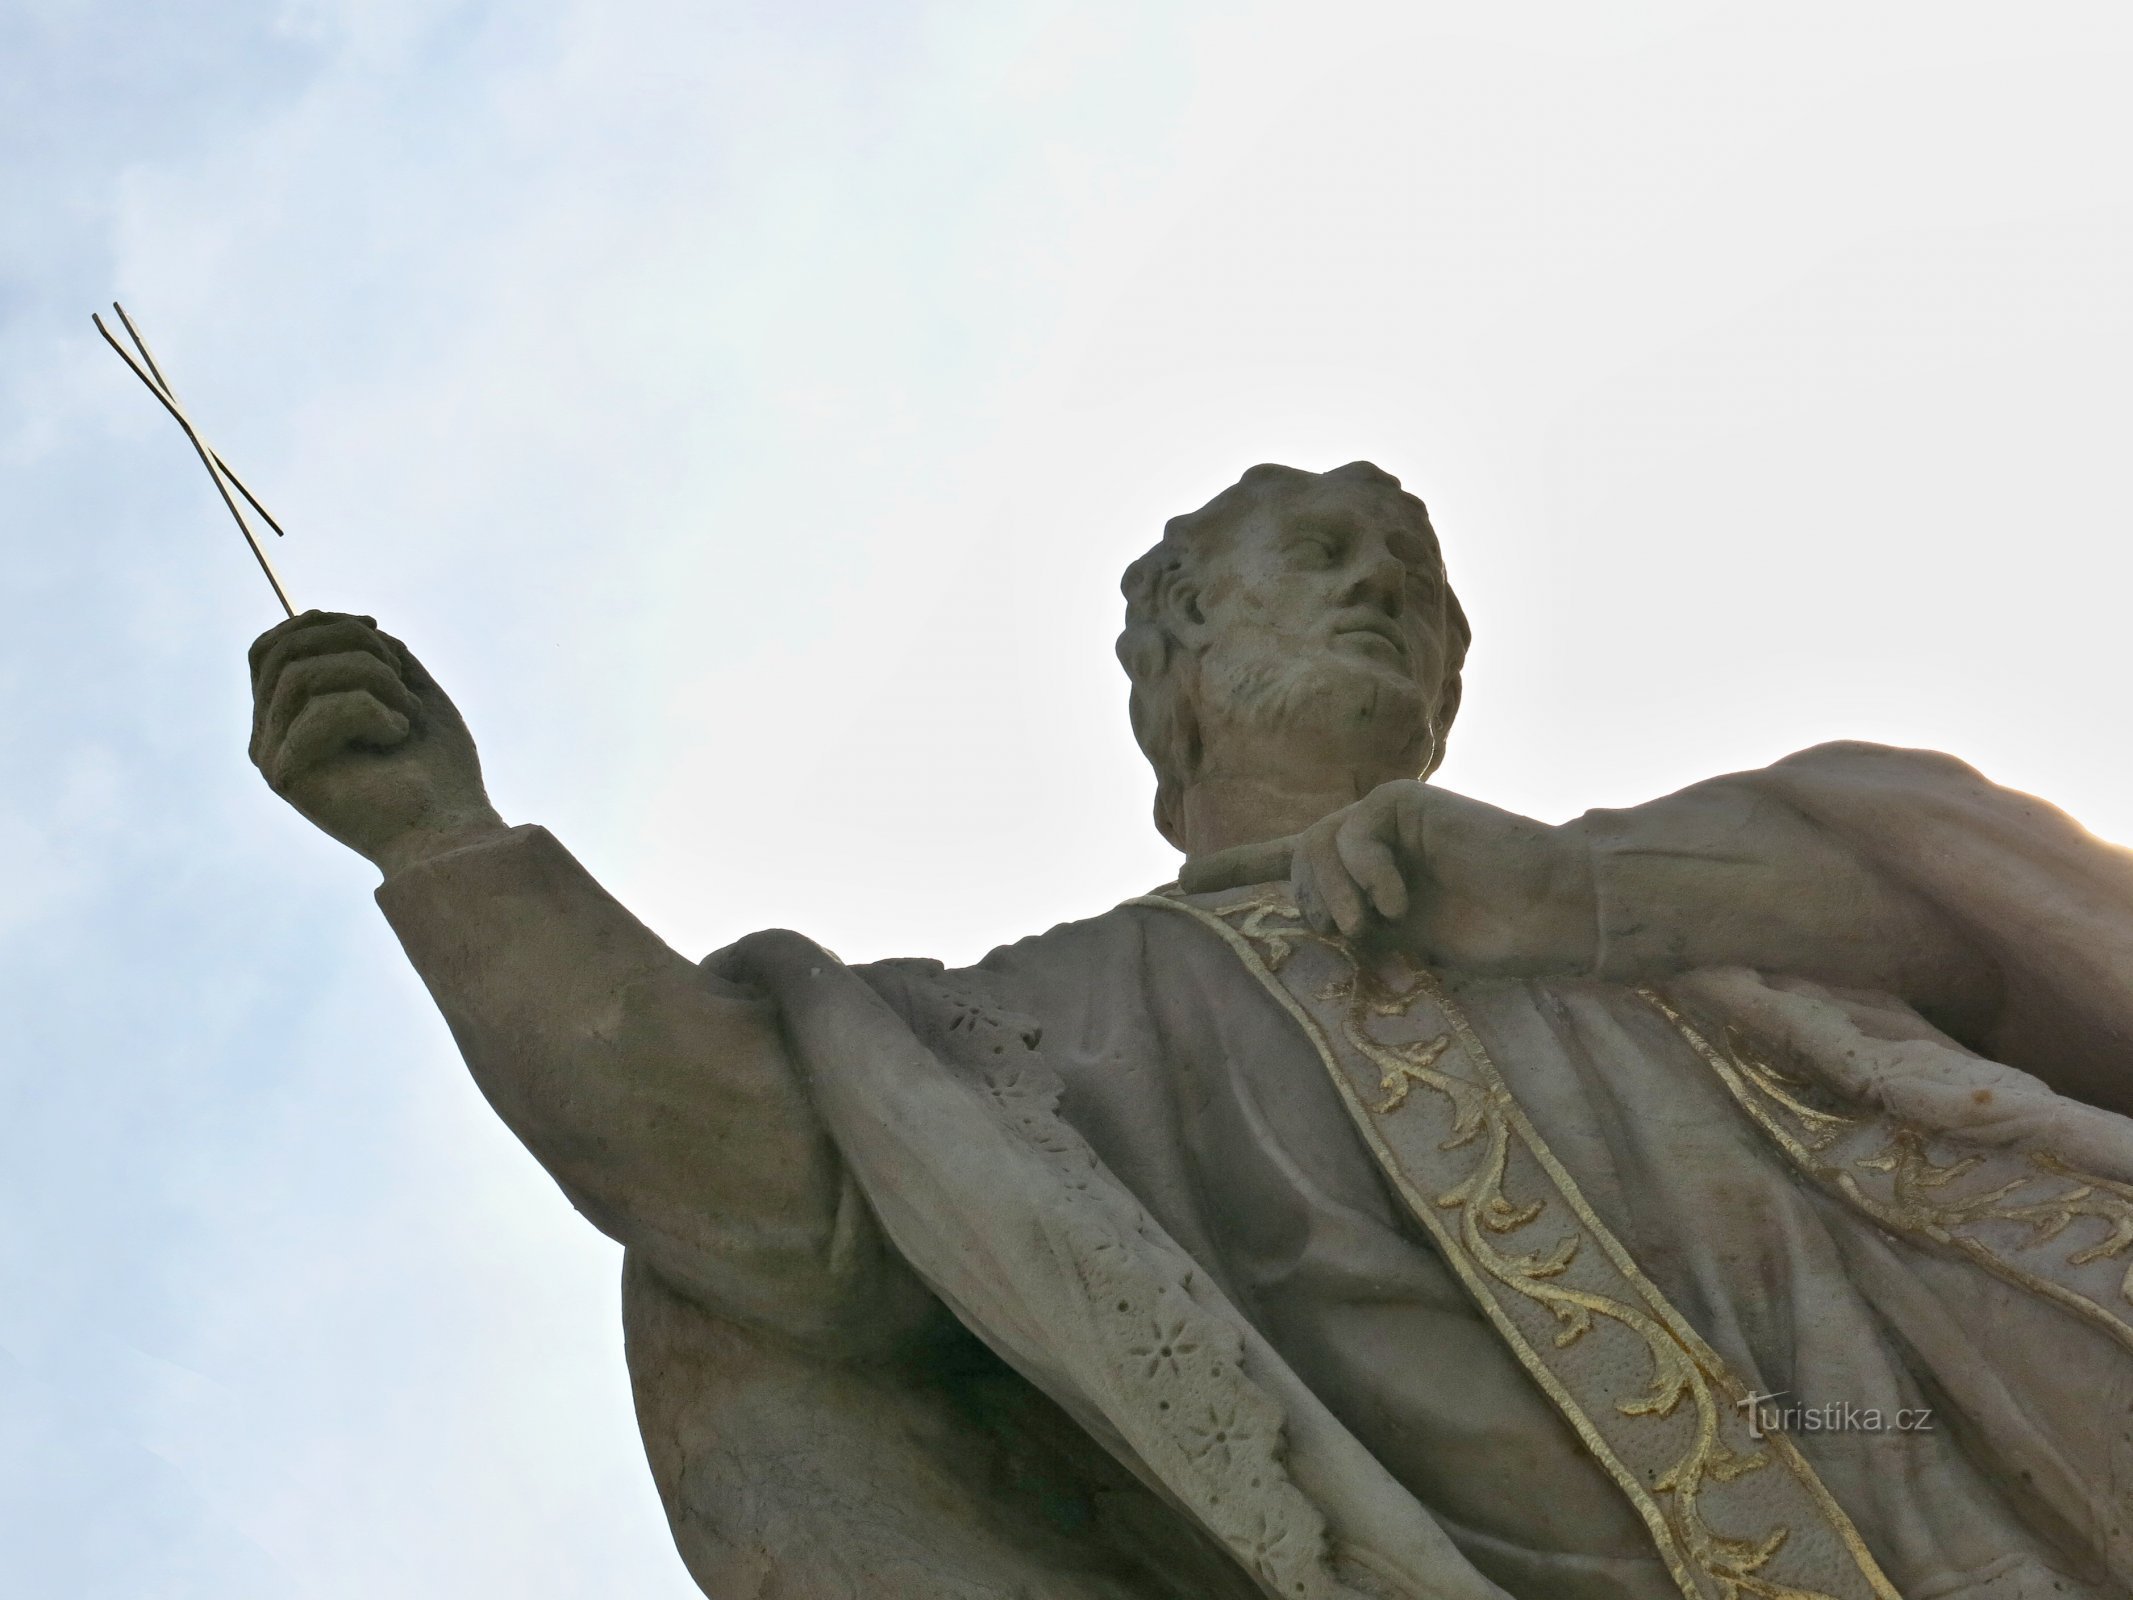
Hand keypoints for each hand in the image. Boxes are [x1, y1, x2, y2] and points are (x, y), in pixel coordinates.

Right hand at [249, 610, 503, 876]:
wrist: (451, 829)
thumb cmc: (438, 769)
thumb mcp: (409, 690)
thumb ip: (372, 653)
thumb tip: (344, 622)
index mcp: (290, 719)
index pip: (270, 648)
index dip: (316, 623)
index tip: (375, 627)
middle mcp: (269, 738)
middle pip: (281, 650)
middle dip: (352, 641)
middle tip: (403, 673)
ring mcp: (271, 757)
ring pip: (302, 673)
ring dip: (374, 677)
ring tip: (407, 714)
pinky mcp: (284, 775)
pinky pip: (322, 708)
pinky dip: (375, 710)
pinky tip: (397, 738)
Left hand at [1179, 780, 1597, 974]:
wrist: (1550, 910)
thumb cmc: (1491, 937)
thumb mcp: (1403, 942)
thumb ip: (1352, 924)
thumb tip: (1303, 922)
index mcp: (1366, 880)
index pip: (1285, 866)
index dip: (1232, 868)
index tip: (1178, 880)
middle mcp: (1369, 846)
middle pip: (1295, 862)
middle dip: (1311, 901)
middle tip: (1352, 932)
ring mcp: (1387, 820)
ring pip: (1314, 846)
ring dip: (1334, 892)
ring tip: (1369, 924)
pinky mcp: (1404, 800)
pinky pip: (1351, 833)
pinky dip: (1365, 871)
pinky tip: (1396, 900)